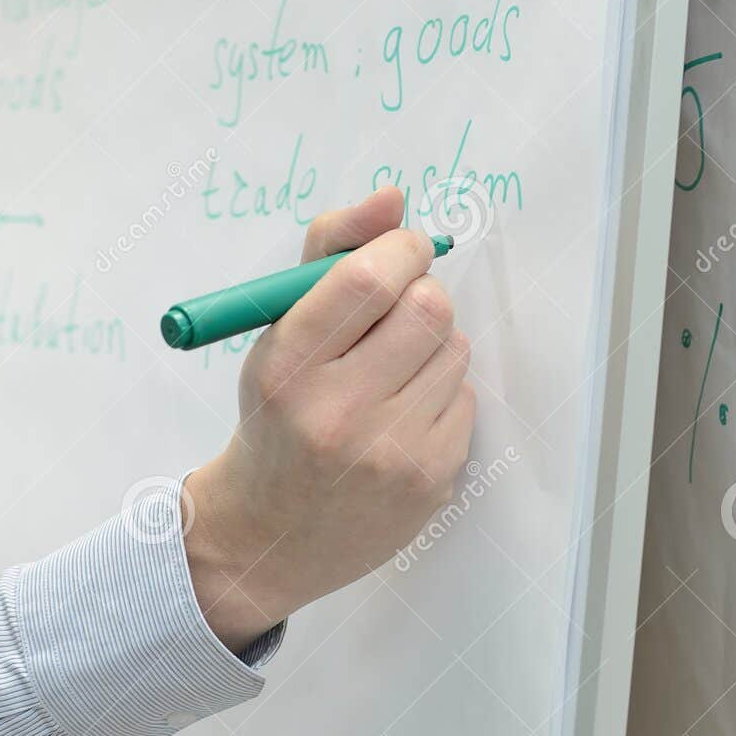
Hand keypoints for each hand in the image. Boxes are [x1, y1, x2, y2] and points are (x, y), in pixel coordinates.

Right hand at [183, 186, 475, 651]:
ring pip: (455, 349)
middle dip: (420, 294)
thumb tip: (393, 199)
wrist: (270, 537)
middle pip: (429, 308)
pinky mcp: (430, 481)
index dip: (399, 248)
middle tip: (396, 312)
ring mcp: (390, 454)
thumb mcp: (276, 333)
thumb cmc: (276, 418)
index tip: (400, 251)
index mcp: (287, 368)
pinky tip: (401, 418)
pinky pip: (465, 398)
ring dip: (431, 347)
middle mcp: (337, 414)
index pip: (367, 279)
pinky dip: (440, 394)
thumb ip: (329, 253)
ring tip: (389, 376)